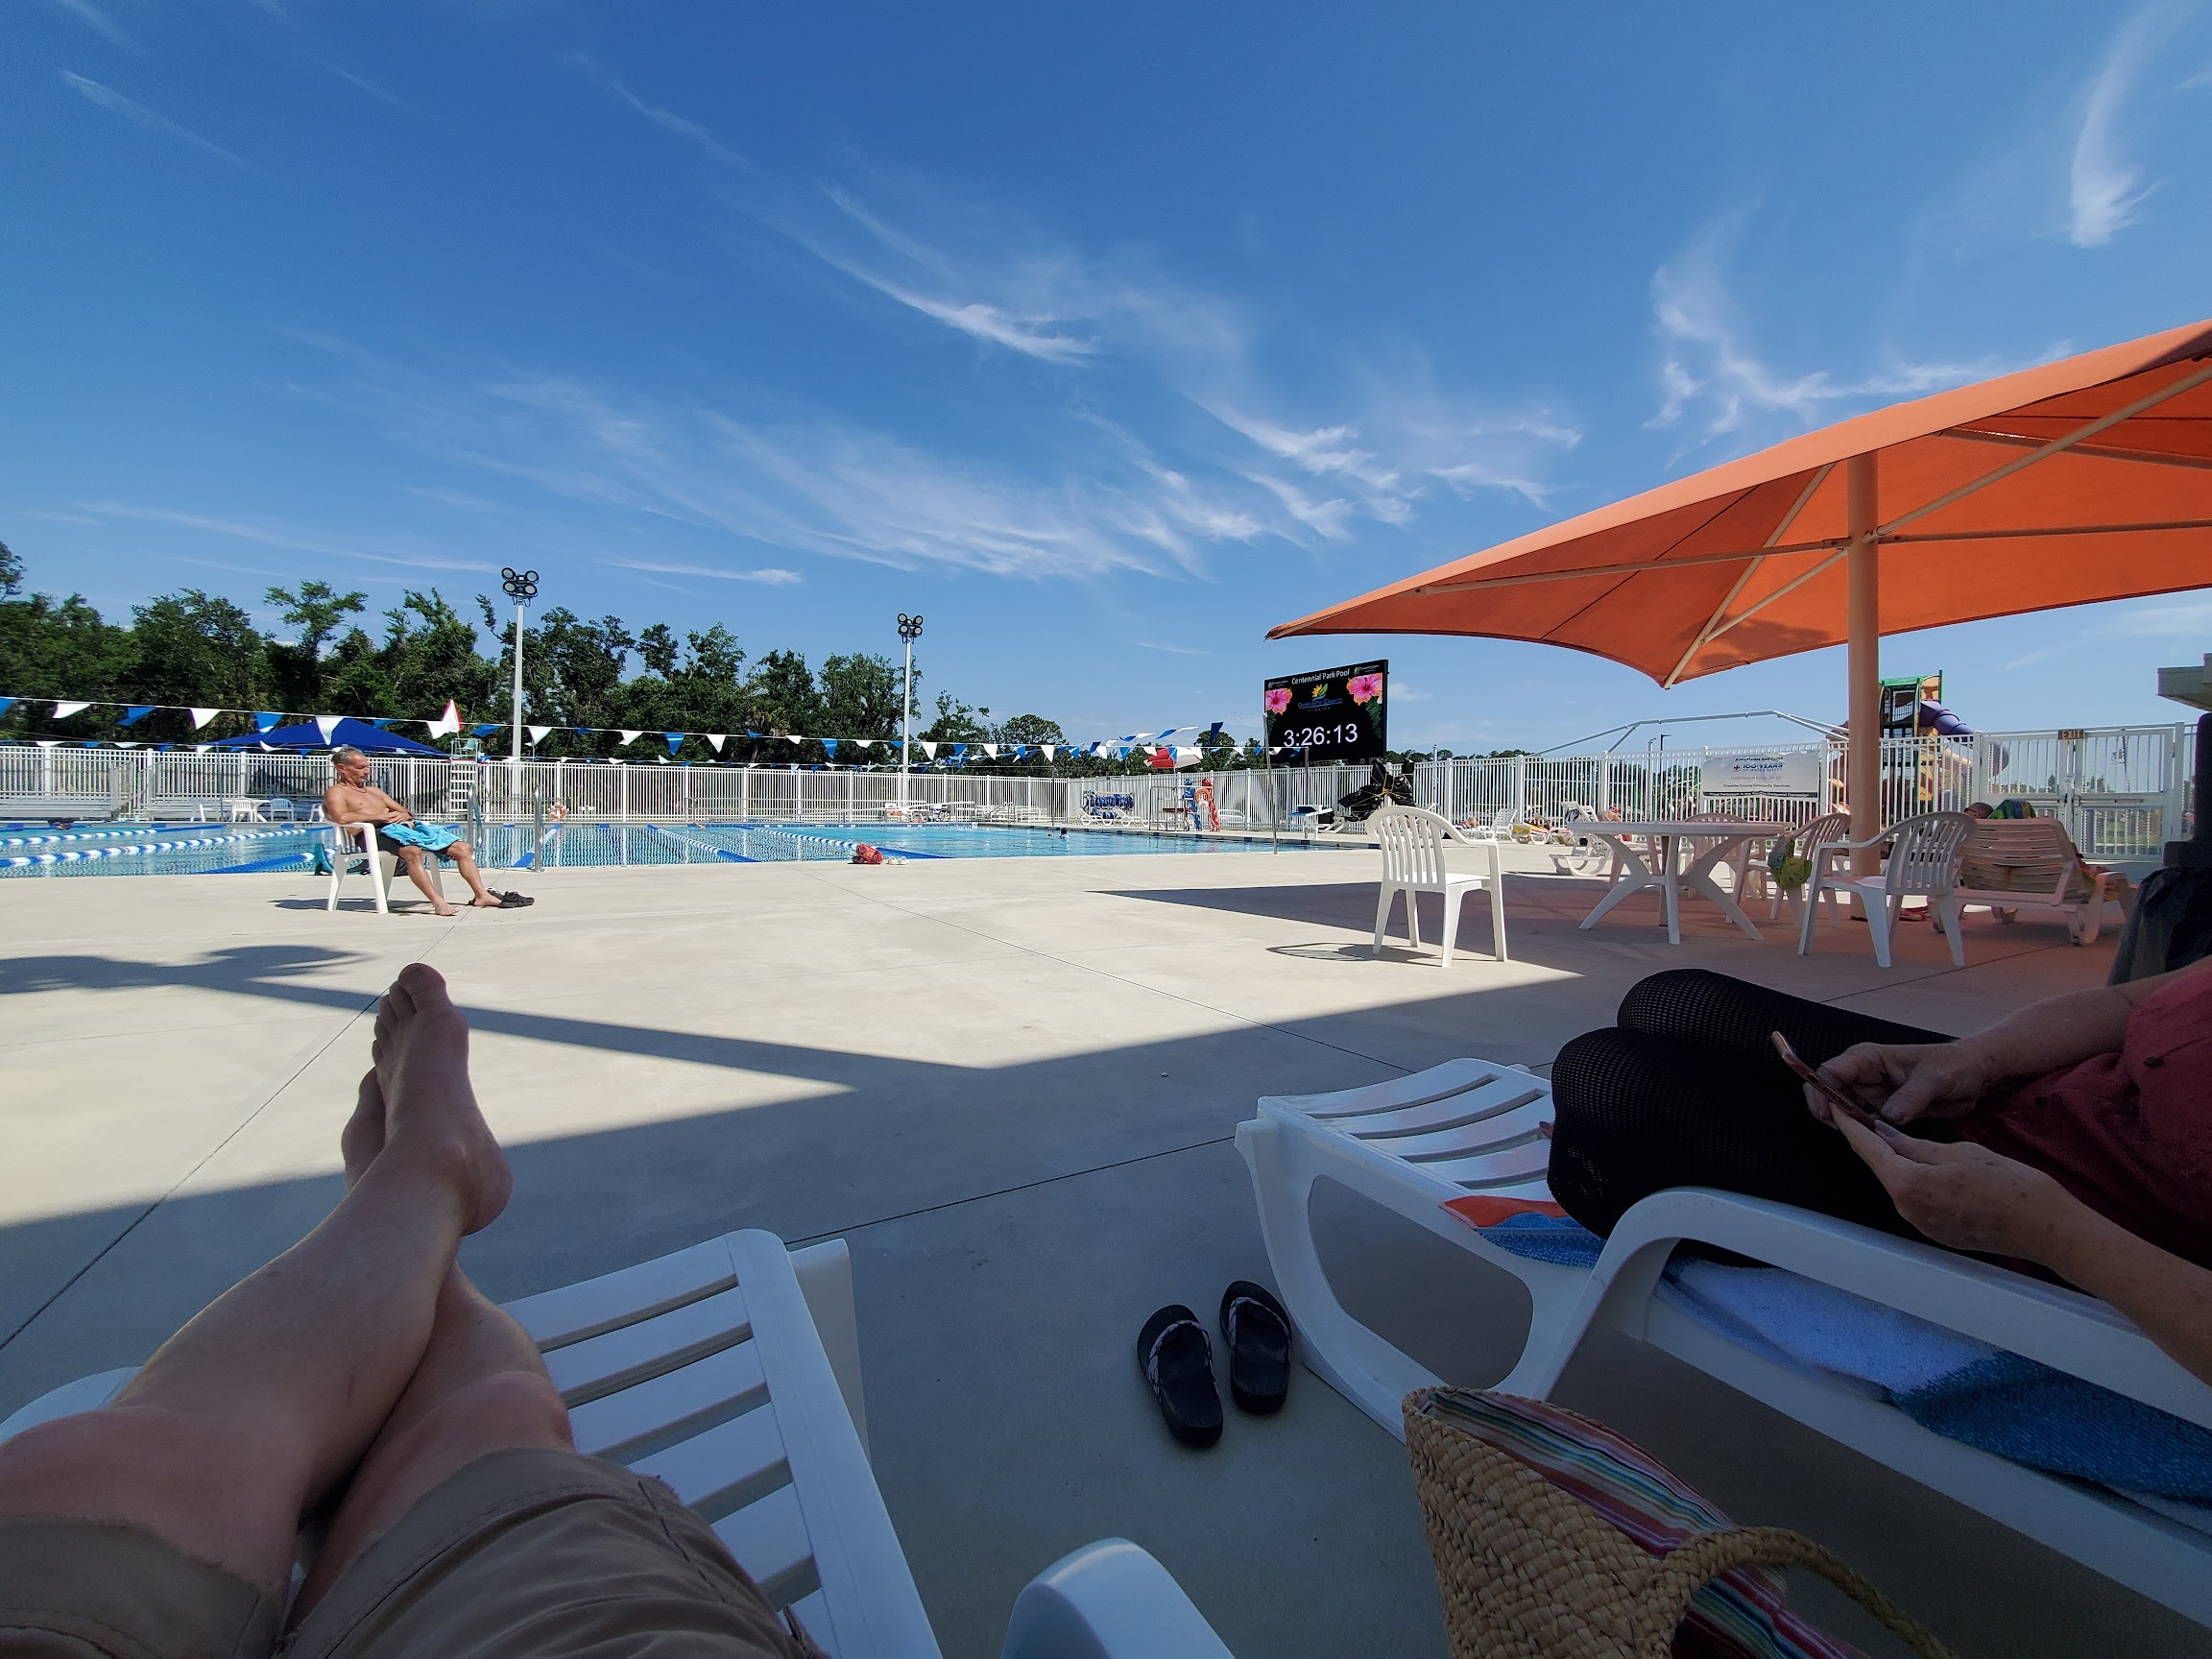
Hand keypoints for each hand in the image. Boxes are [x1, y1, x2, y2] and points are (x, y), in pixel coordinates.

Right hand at [1815, 1041, 1989, 1125]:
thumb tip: (1889, 1117)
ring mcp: (1870, 1093)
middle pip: (1826, 1091)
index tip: (1827, 1115)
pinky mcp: (1880, 1110)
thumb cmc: (1954, 1066)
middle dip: (1826, 1111)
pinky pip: (1859, 1122)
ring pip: (1839, 1109)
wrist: (1972, 1076)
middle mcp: (1863, 1075)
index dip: (1821, 1092)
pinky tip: (1872, 1142)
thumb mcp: (1935, 1078)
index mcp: (1869, 1058)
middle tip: (1840, 1131)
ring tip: (1861, 1139)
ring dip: (1843, 1124)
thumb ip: (1911, 1097)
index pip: (1830, 1072)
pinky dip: (1859, 1133)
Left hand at [1831, 1114, 2080, 1262]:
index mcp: (1908, 1183)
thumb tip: (1885, 1134)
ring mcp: (1920, 1224)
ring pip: (1897, 1184)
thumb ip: (1915, 1145)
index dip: (1850, 1125)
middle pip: (1880, 1167)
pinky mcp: (1935, 1233)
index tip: (1837, 1108)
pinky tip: (1924, 1167)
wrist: (2045, 1228)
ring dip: (1895, 1162)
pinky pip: (1915, 1200)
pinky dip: (1913, 1181)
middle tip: (1865, 1116)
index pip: (1867, 1148)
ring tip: (1896, 1138)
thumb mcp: (1958, 1152)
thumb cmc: (2009, 1184)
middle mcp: (1906, 1208)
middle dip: (1872, 1143)